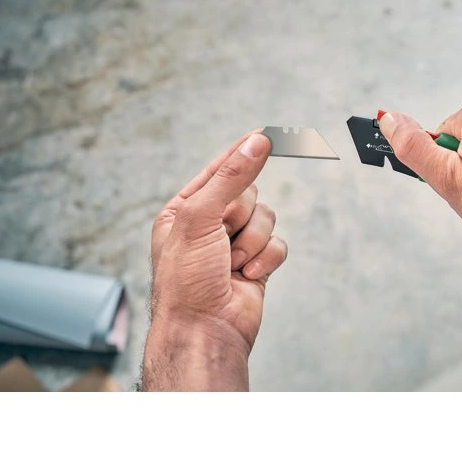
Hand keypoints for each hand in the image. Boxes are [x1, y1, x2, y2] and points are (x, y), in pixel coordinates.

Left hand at [141, 131, 287, 390]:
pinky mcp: (256, 263)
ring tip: (231, 263)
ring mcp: (234, 244)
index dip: (241, 152)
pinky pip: (278, 244)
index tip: (266, 131)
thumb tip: (257, 142)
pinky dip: (265, 259)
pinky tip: (246, 275)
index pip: (218, 169)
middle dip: (240, 214)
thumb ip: (232, 177)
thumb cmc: (186, 281)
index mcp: (184, 210)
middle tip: (223, 234)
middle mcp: (209, 224)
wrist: (203, 330)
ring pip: (267, 218)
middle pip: (249, 192)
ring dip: (251, 241)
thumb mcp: (200, 218)